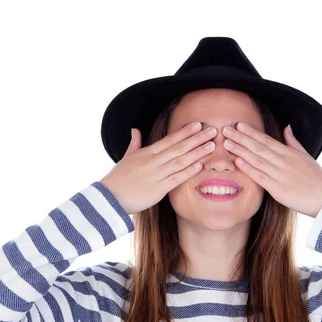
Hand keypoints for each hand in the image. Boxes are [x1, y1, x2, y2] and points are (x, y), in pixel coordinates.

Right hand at [100, 122, 217, 214]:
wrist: (109, 197)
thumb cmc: (118, 178)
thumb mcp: (126, 157)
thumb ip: (134, 144)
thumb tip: (135, 130)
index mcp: (147, 153)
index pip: (169, 140)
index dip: (184, 132)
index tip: (198, 124)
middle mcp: (153, 161)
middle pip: (179, 147)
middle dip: (197, 138)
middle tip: (212, 131)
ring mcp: (156, 174)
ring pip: (180, 161)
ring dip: (197, 153)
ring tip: (212, 146)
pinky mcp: (158, 189)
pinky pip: (176, 178)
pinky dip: (188, 171)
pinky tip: (200, 166)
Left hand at [222, 122, 321, 217]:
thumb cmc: (316, 178)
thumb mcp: (306, 155)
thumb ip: (293, 142)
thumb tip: (286, 127)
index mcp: (289, 153)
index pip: (266, 140)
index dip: (252, 132)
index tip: (239, 124)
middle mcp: (283, 161)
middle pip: (258, 147)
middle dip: (241, 138)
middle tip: (226, 129)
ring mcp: (279, 174)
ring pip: (256, 159)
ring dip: (240, 150)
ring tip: (226, 143)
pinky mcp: (277, 188)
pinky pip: (260, 176)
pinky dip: (248, 168)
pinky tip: (237, 162)